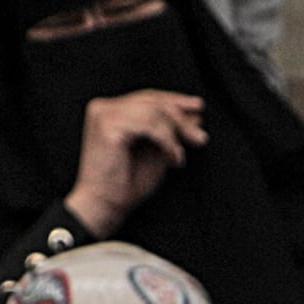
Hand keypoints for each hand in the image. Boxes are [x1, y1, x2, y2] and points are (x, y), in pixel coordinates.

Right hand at [65, 89, 210, 233]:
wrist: (104, 205)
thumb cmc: (125, 185)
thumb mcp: (155, 152)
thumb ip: (171, 133)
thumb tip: (195, 116)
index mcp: (111, 111)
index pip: (148, 98)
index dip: (175, 101)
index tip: (198, 109)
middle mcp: (104, 108)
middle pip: (153, 101)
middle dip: (181, 119)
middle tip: (199, 137)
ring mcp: (104, 114)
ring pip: (154, 111)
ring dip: (175, 134)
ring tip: (180, 156)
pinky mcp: (107, 125)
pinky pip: (149, 124)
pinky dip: (166, 141)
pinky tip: (173, 158)